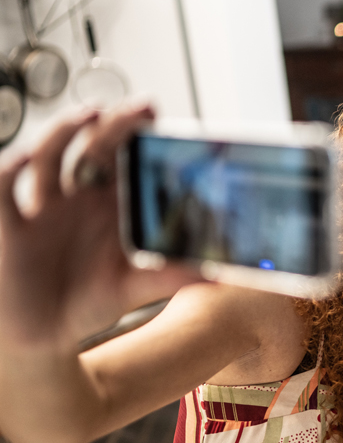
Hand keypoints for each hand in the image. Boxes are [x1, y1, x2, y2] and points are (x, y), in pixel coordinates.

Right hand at [0, 105, 201, 353]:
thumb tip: (221, 274)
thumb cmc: (89, 303)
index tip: (161, 118)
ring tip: (90, 113)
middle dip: (116, 124)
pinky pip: (5, 188)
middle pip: (94, 147)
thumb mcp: (136, 288)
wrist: (44, 336)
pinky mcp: (13, 224)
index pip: (126, 160)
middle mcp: (78, 199)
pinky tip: (24, 157)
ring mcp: (45, 208)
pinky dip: (10, 169)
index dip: (139, 136)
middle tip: (142, 106)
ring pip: (50, 156)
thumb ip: (174, 276)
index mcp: (111, 207)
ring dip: (66, 130)